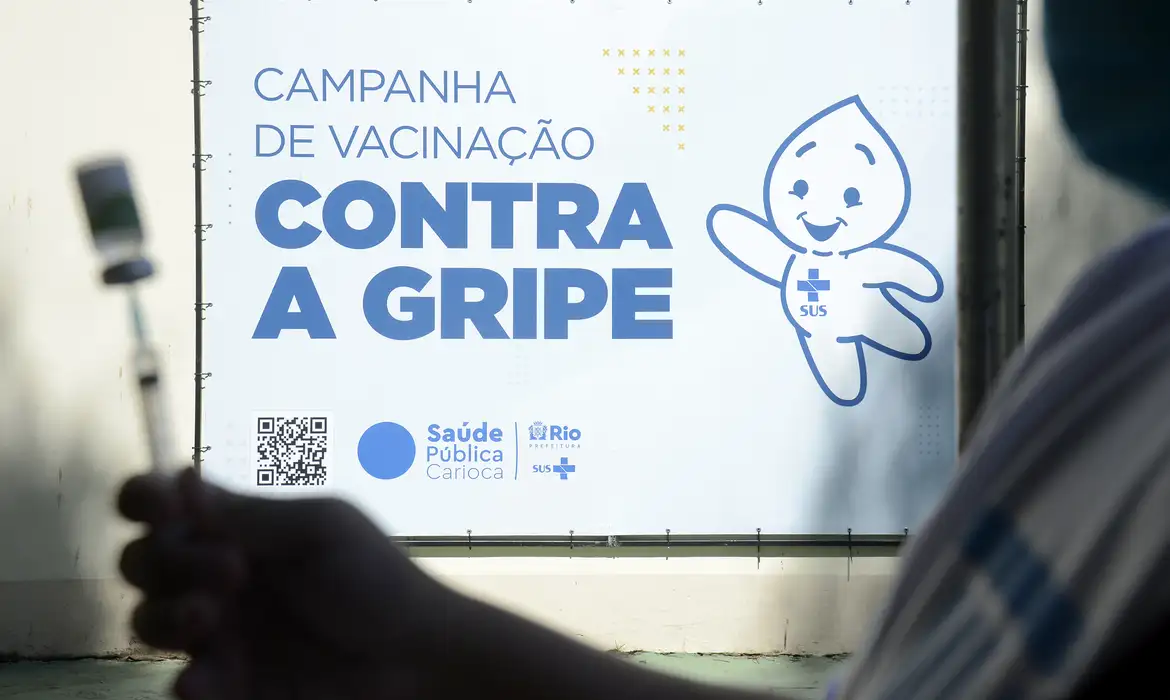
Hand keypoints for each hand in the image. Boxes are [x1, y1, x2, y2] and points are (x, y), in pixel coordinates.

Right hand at [117, 468, 468, 699]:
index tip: (156, 505)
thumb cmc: (379, 581)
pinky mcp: (229, 688)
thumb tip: (182, 478)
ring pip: (148, 620)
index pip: (164, 505)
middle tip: (233, 571)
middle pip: (143, 561)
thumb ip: (251, 514)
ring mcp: (219, 635)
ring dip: (164, 614)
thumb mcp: (322, 531)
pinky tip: (204, 679)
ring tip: (209, 617)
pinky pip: (183, 685)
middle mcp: (216, 579)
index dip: (145, 499)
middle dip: (167, 560)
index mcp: (238, 531)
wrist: (415, 658)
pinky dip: (188, 682)